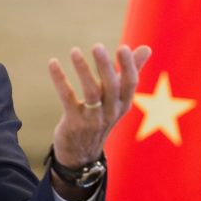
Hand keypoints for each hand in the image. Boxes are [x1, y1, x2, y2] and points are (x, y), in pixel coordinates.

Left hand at [48, 44, 150, 169]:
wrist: (82, 154)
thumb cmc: (102, 117)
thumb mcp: (118, 98)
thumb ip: (131, 71)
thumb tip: (147, 48)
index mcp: (123, 103)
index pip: (130, 83)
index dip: (128, 66)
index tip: (123, 47)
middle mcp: (111, 112)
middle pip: (112, 86)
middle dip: (105, 66)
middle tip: (97, 46)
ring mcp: (93, 119)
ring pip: (91, 92)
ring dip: (83, 70)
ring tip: (74, 51)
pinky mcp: (74, 122)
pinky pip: (67, 98)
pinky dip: (60, 79)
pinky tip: (53, 63)